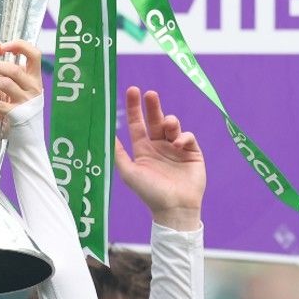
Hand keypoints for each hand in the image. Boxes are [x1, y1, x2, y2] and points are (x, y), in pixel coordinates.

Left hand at [0, 39, 43, 120]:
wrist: (28, 141)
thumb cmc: (18, 110)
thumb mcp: (15, 89)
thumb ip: (6, 71)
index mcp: (35, 78)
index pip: (34, 54)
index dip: (18, 45)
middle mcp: (34, 88)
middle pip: (12, 69)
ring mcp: (27, 102)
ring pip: (4, 83)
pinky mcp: (18, 116)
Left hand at [113, 86, 204, 230]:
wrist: (174, 208)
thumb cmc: (149, 193)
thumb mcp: (129, 172)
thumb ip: (118, 154)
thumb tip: (106, 134)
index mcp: (143, 149)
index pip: (137, 123)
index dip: (134, 108)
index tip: (132, 91)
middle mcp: (159, 146)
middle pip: (155, 119)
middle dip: (153, 106)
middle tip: (149, 94)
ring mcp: (176, 148)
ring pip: (173, 125)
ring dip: (169, 121)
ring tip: (167, 125)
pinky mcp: (192, 153)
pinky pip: (188, 137)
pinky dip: (183, 137)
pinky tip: (177, 145)